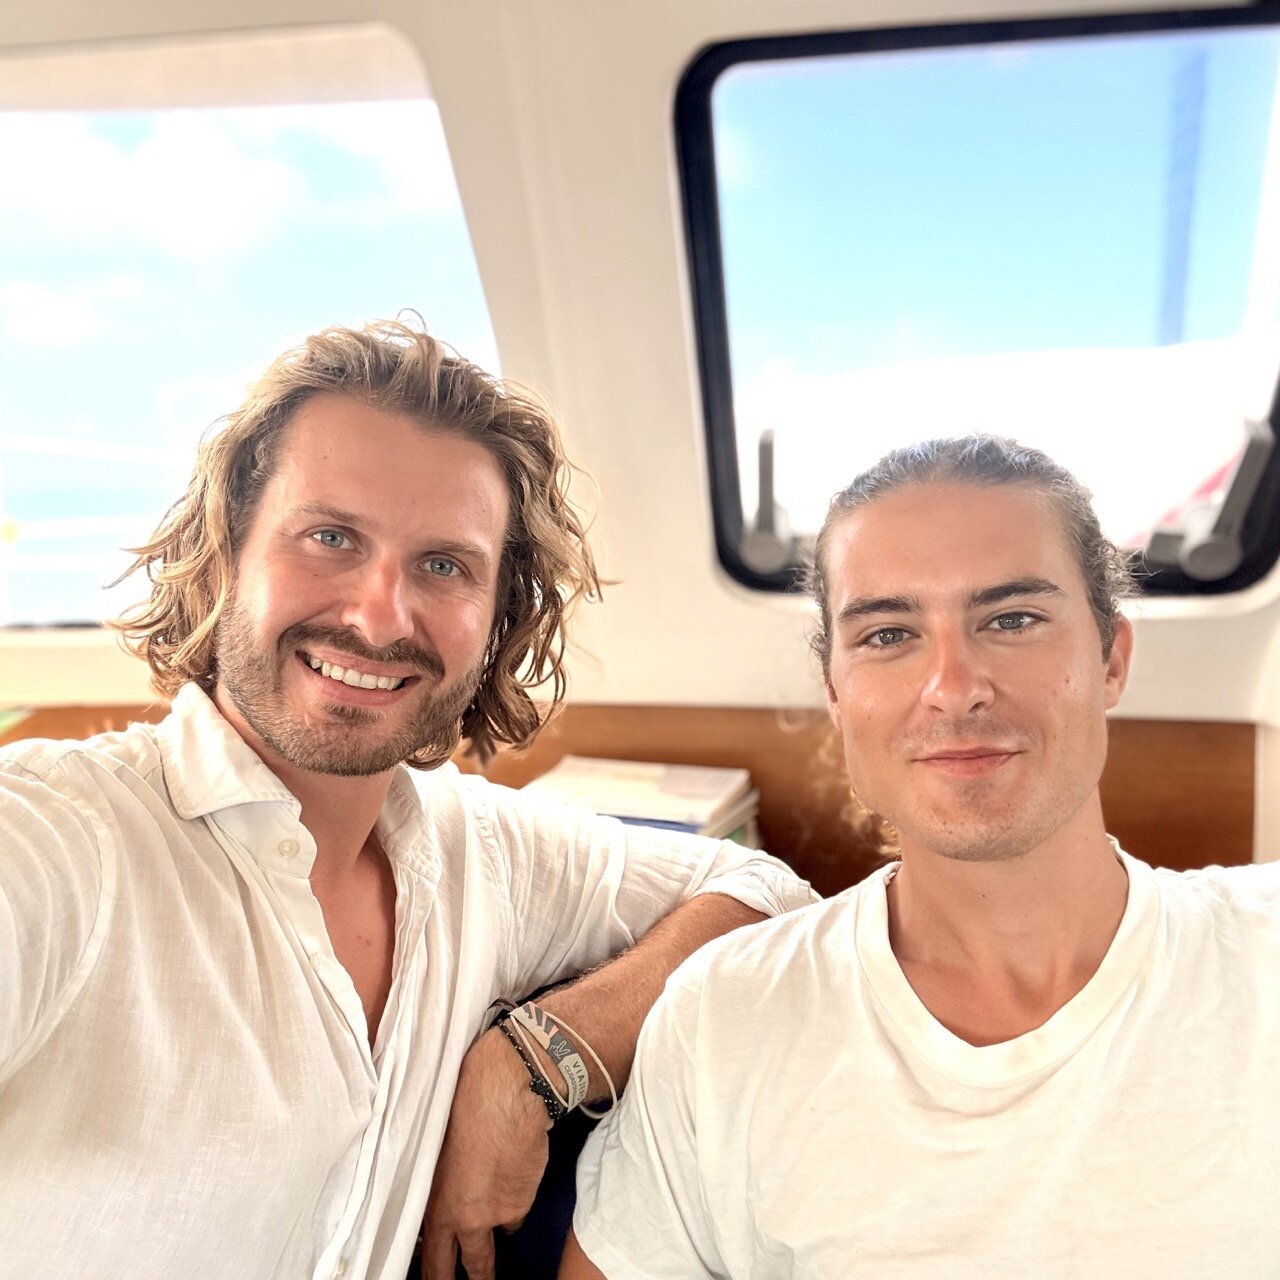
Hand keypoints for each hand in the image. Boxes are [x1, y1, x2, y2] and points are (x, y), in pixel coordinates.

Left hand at [424, 1026, 552, 1279]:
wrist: (506, 1094)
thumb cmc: (466, 1108)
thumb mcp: (437, 1148)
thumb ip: (439, 1181)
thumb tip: (442, 1192)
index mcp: (434, 1202)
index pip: (432, 1259)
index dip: (436, 1274)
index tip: (438, 1278)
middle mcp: (461, 1218)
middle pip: (466, 1265)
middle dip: (470, 1278)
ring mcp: (493, 1216)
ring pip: (491, 1251)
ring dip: (490, 1258)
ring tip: (490, 1271)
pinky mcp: (520, 1205)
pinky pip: (515, 1217)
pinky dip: (513, 1208)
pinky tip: (511, 1185)